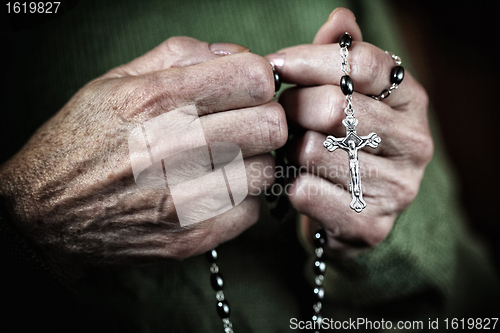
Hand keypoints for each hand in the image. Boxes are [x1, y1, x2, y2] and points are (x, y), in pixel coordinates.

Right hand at [0, 37, 286, 274]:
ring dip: (252, 162)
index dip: (257, 80)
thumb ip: (181, 55)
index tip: (246, 90)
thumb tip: (234, 54)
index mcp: (156, 100)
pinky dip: (239, 199)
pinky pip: (249, 211)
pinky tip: (214, 191)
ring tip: (226, 160)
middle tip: (242, 125)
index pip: (253, 78)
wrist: (44, 211)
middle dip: (262, 120)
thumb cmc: (82, 140)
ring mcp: (181, 198)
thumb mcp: (116, 80)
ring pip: (265, 170)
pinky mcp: (188, 237)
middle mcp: (172, 147)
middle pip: (271, 125)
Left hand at [267, 8, 432, 255]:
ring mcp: (398, 188)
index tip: (275, 65)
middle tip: (283, 114)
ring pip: (314, 150)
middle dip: (293, 107)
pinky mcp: (371, 225)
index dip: (309, 59)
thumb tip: (340, 18)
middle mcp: (415, 143)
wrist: (346, 211)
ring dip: (289, 150)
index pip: (361, 63)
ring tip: (292, 152)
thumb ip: (343, 56)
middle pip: (334, 106)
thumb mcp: (348, 95)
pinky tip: (296, 182)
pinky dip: (289, 184)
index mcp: (411, 101)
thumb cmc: (341, 142)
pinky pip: (306, 192)